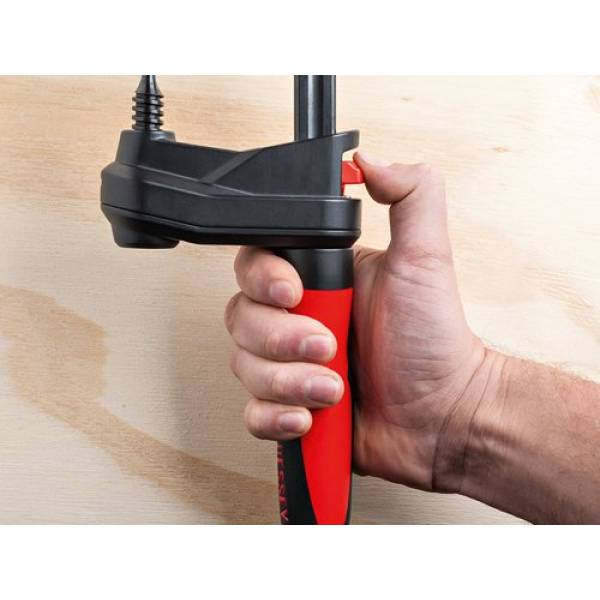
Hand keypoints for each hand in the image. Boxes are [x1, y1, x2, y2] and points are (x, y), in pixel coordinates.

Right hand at [224, 153, 489, 491]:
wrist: (444, 415)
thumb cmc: (435, 341)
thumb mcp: (426, 258)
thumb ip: (409, 196)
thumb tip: (368, 161)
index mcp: (317, 281)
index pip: (255, 266)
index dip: (264, 280)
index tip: (296, 292)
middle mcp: (295, 321)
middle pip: (242, 318)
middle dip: (282, 338)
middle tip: (329, 345)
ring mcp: (289, 365)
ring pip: (244, 366)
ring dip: (288, 380)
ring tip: (334, 388)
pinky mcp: (290, 407)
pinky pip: (253, 413)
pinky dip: (275, 416)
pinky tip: (310, 415)